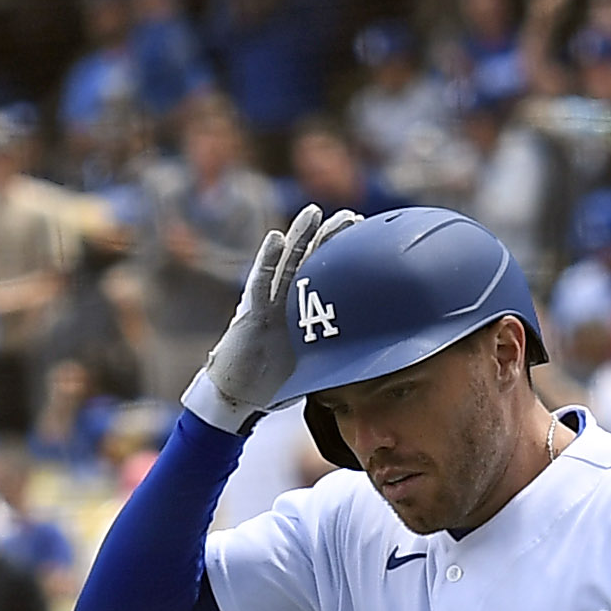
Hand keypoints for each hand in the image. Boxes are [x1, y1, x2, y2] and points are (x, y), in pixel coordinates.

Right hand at [182, 202, 360, 430]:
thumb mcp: (314, 366)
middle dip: (328, 237)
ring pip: (287, 264)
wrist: (238, 398)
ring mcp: (269, 305)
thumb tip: (371, 353)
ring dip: (299, 237)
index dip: (344, 257)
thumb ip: (335, 352)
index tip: (366, 237)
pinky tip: (276, 238)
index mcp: (303, 311)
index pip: (327, 276)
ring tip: (313, 212)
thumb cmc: (273, 386)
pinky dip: (268, 261)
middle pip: (310, 261)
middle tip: (350, 216)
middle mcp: (287, 302)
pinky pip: (260, 283)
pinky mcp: (252, 314)